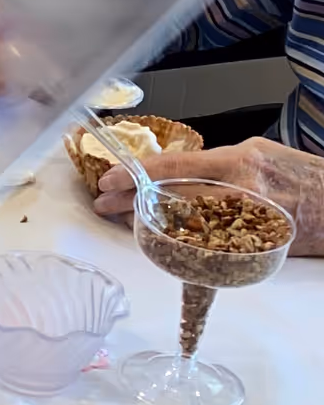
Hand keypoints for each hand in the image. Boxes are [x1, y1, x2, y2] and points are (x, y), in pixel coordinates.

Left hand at [95, 136, 323, 255]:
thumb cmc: (301, 175)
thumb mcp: (259, 154)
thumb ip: (217, 162)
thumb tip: (176, 170)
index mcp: (240, 162)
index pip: (175, 166)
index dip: (136, 174)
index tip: (109, 179)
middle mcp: (242, 193)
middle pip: (171, 199)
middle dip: (132, 202)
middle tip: (104, 202)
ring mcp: (246, 225)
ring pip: (183, 226)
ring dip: (148, 224)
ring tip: (125, 221)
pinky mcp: (253, 250)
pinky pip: (207, 250)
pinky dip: (179, 245)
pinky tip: (161, 243)